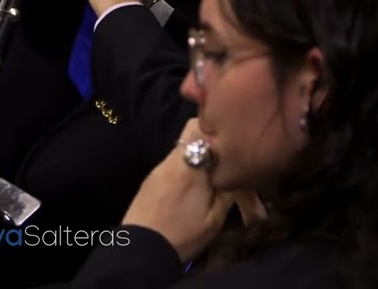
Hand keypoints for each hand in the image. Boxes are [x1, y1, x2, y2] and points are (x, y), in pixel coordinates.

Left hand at [122, 119, 237, 262]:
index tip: (230, 143)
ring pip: (181, 148)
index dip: (217, 130)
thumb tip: (235, 172)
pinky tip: (188, 187)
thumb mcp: (214, 219)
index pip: (200, 128)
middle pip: (190, 132)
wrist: (142, 248)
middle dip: (208, 139)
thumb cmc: (183, 235)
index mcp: (191, 167)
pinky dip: (183, 167)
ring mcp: (158, 167)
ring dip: (196, 155)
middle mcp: (172, 160)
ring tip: (207, 175)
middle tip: (222, 159)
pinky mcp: (150, 177)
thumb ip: (227, 191)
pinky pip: (171, 162)